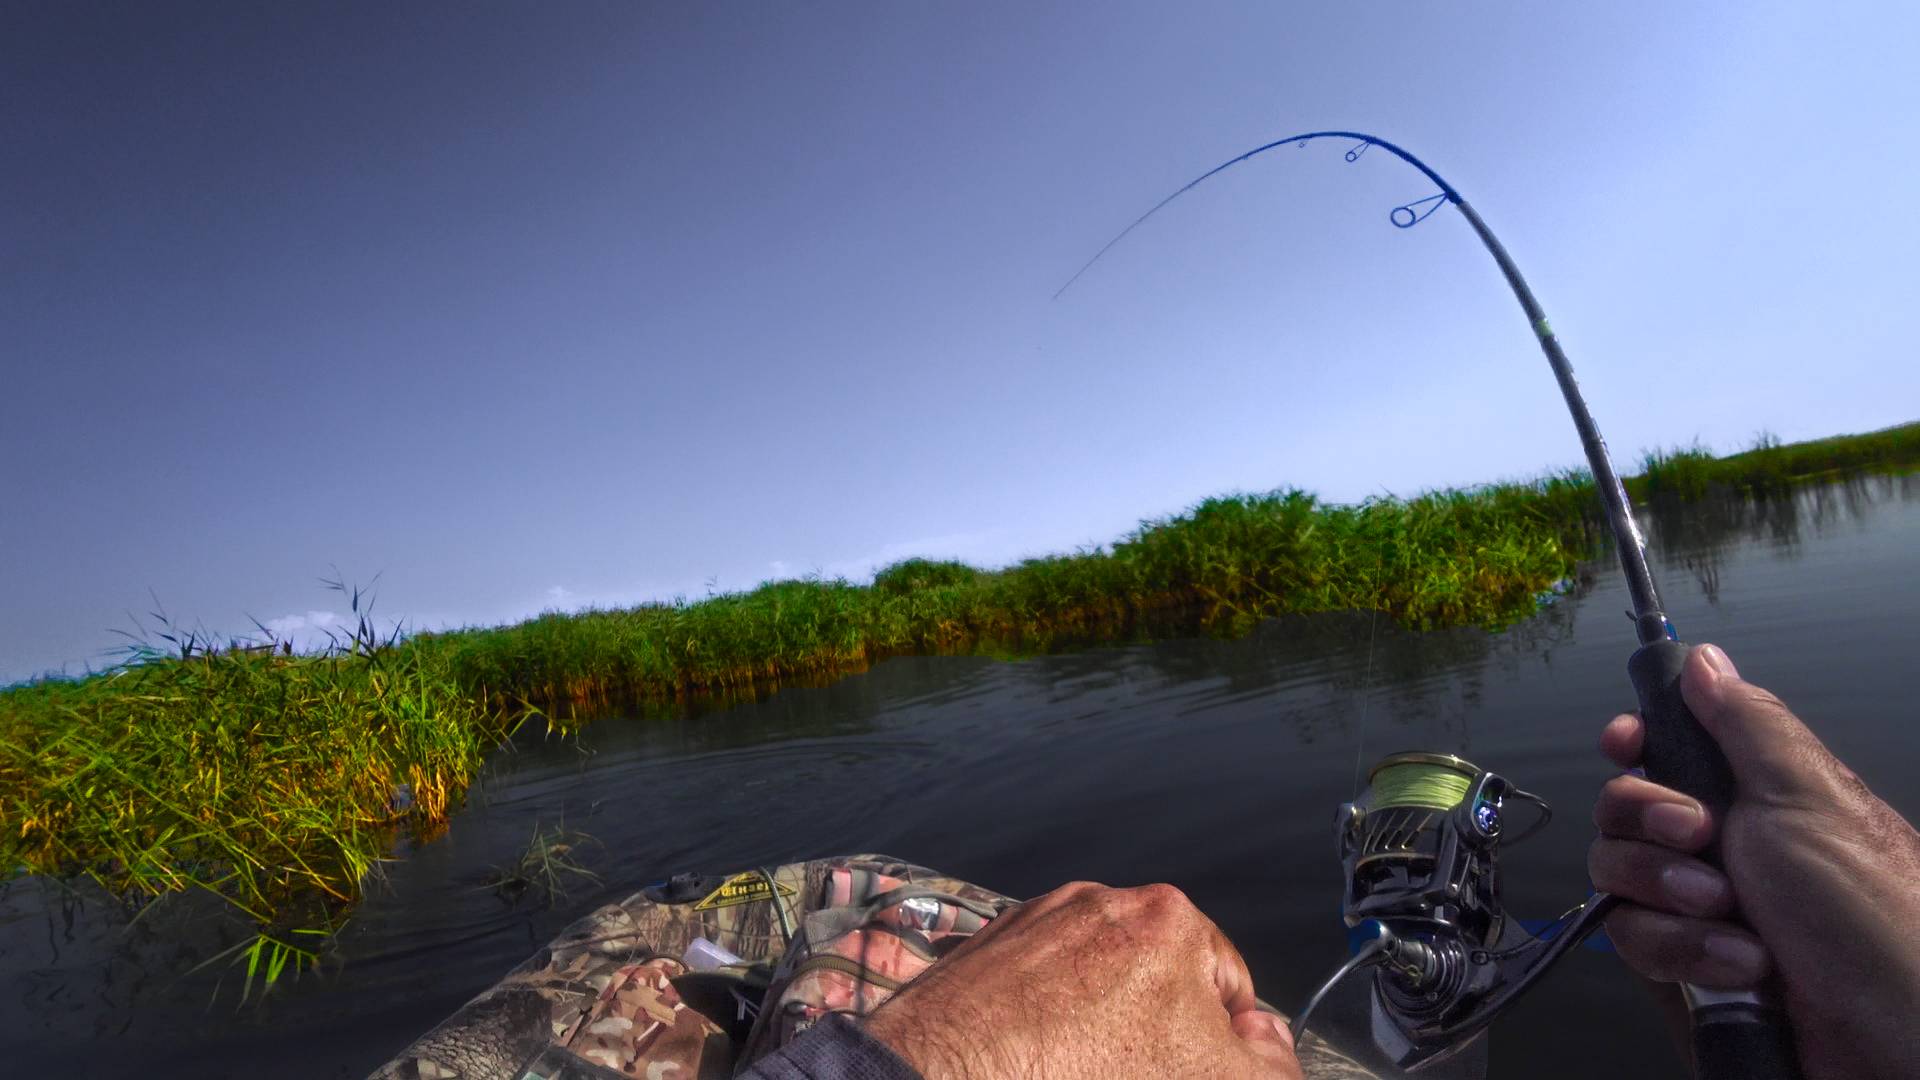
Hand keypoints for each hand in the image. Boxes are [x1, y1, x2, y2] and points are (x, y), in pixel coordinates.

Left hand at [863, 880, 1301, 1078]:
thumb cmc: (1092, 1077)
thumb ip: (1274, 1066)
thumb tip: (1265, 1040)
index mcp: (1168, 916)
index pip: (1227, 988)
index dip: (1218, 1046)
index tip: (1185, 1074)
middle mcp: (1098, 900)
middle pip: (1157, 984)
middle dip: (1154, 1036)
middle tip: (1131, 1074)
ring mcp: (1034, 922)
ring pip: (1093, 989)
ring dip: (1097, 1033)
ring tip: (1075, 1069)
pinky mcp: (984, 951)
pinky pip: (1035, 992)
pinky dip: (1042, 1028)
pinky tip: (1036, 1063)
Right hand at [1589, 643, 1919, 1079]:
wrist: (1888, 1036)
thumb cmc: (1868, 911)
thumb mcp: (1809, 796)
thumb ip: (1747, 723)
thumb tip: (1705, 660)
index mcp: (1755, 796)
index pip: (1668, 748)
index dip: (1636, 741)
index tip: (1625, 743)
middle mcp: (1720, 848)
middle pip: (1622, 807)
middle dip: (1651, 822)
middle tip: (1702, 839)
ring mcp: (1696, 910)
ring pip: (1617, 875)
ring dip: (1671, 896)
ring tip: (1735, 922)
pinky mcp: (1680, 970)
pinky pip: (1631, 941)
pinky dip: (1682, 952)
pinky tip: (1740, 968)